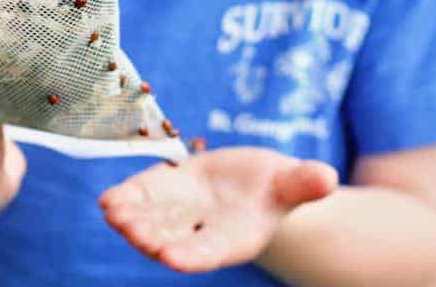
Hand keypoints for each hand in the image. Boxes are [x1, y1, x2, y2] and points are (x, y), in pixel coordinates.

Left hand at [99, 147, 337, 272]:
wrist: (249, 184)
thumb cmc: (275, 188)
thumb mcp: (292, 183)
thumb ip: (304, 184)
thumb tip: (327, 178)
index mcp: (233, 238)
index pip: (210, 252)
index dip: (192, 255)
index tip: (172, 258)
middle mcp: (199, 232)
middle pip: (172, 241)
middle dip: (151, 238)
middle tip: (134, 232)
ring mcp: (176, 213)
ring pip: (149, 223)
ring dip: (131, 221)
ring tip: (115, 214)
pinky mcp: (161, 191)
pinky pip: (139, 199)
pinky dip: (124, 200)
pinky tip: (108, 201)